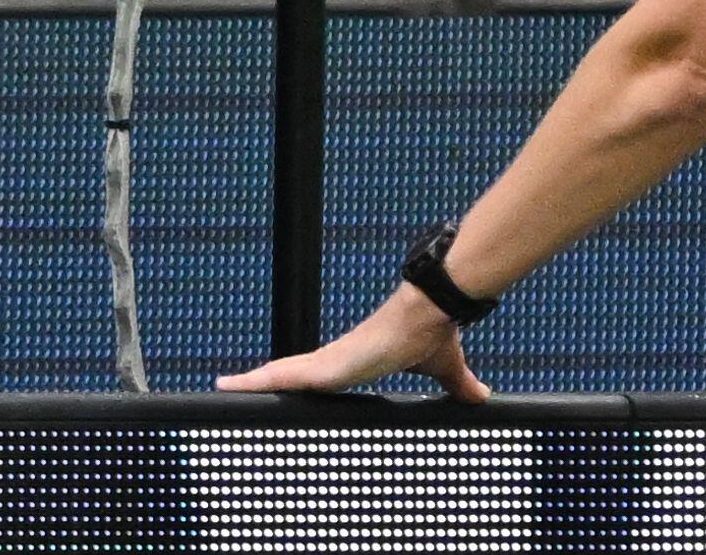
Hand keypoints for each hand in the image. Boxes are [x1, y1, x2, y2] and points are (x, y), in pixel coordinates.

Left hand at [216, 284, 490, 398]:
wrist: (430, 309)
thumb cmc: (433, 331)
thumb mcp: (444, 368)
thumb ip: (457, 385)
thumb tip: (481, 396)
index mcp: (357, 360)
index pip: (319, 372)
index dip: (297, 378)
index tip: (278, 384)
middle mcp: (338, 358)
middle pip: (292, 372)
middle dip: (264, 380)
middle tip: (232, 384)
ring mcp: (331, 360)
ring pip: (283, 373)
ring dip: (254, 381)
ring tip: (224, 384)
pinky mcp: (329, 364)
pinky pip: (286, 376)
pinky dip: (260, 381)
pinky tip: (238, 383)